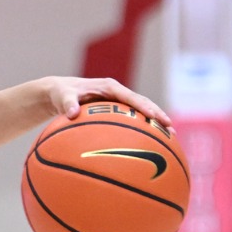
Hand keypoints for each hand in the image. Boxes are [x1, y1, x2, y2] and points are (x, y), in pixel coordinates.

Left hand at [43, 77, 170, 127]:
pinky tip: (153, 144)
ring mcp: (119, 102)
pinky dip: (144, 129)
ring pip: (142, 112)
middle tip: (170, 128)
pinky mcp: (118, 111)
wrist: (60, 92)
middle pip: (143, 103)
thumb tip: (71, 114)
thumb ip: (67, 103)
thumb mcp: (62, 96)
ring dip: (156, 123)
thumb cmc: (61, 94)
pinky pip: (134, 120)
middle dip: (158, 115)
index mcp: (109, 87)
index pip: (130, 97)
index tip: (154, 117)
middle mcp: (118, 93)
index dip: (143, 107)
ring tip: (171, 138)